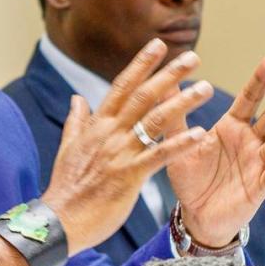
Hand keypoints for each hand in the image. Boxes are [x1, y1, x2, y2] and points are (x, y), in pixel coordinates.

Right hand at [41, 38, 213, 254]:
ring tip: (205, 88)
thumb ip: (77, 121)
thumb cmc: (65, 188)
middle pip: (142, 96)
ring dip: (181, 103)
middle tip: (193, 56)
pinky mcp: (129, 176)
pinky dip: (179, 144)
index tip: (158, 45)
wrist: (58, 220)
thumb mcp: (67, 148)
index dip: (141, 64)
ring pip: (154, 121)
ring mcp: (119, 153)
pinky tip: (199, 134)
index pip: (121, 87)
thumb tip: (77, 98)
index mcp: (96, 126)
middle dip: (168, 75)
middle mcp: (109, 134)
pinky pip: (158, 156)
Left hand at [165, 54, 264, 246]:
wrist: (196, 214)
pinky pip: (264, 183)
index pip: (249, 99)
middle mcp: (249, 143)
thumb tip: (164, 82)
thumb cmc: (191, 177)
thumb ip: (174, 114)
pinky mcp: (255, 191)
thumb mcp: (179, 142)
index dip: (260, 80)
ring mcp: (256, 166)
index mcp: (231, 128)